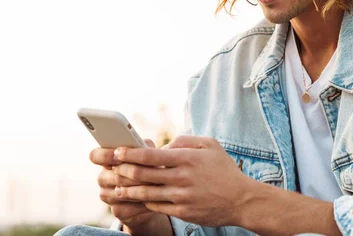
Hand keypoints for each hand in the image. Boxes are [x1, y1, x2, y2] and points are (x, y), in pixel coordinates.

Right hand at [90, 139, 169, 232]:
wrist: (155, 194)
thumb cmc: (150, 167)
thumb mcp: (149, 155)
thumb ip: (144, 147)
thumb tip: (143, 145)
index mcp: (107, 160)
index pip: (95, 156)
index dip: (105, 155)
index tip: (118, 154)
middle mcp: (103, 178)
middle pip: (109, 176)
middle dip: (130, 174)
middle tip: (147, 171)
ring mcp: (108, 196)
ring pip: (119, 193)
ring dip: (137, 188)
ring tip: (155, 184)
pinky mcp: (117, 211)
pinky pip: (126, 208)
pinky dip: (140, 204)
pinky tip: (152, 199)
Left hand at [112, 135, 254, 227]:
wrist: (241, 200)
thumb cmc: (224, 170)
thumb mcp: (210, 145)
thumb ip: (185, 141)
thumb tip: (164, 146)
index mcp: (187, 159)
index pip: (150, 155)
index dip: (129, 153)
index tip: (117, 151)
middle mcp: (181, 178)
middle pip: (142, 174)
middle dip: (122, 170)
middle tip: (111, 167)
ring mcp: (181, 196)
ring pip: (145, 193)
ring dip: (128, 189)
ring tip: (117, 186)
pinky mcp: (182, 212)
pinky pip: (156, 206)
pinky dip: (143, 202)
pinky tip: (136, 198)